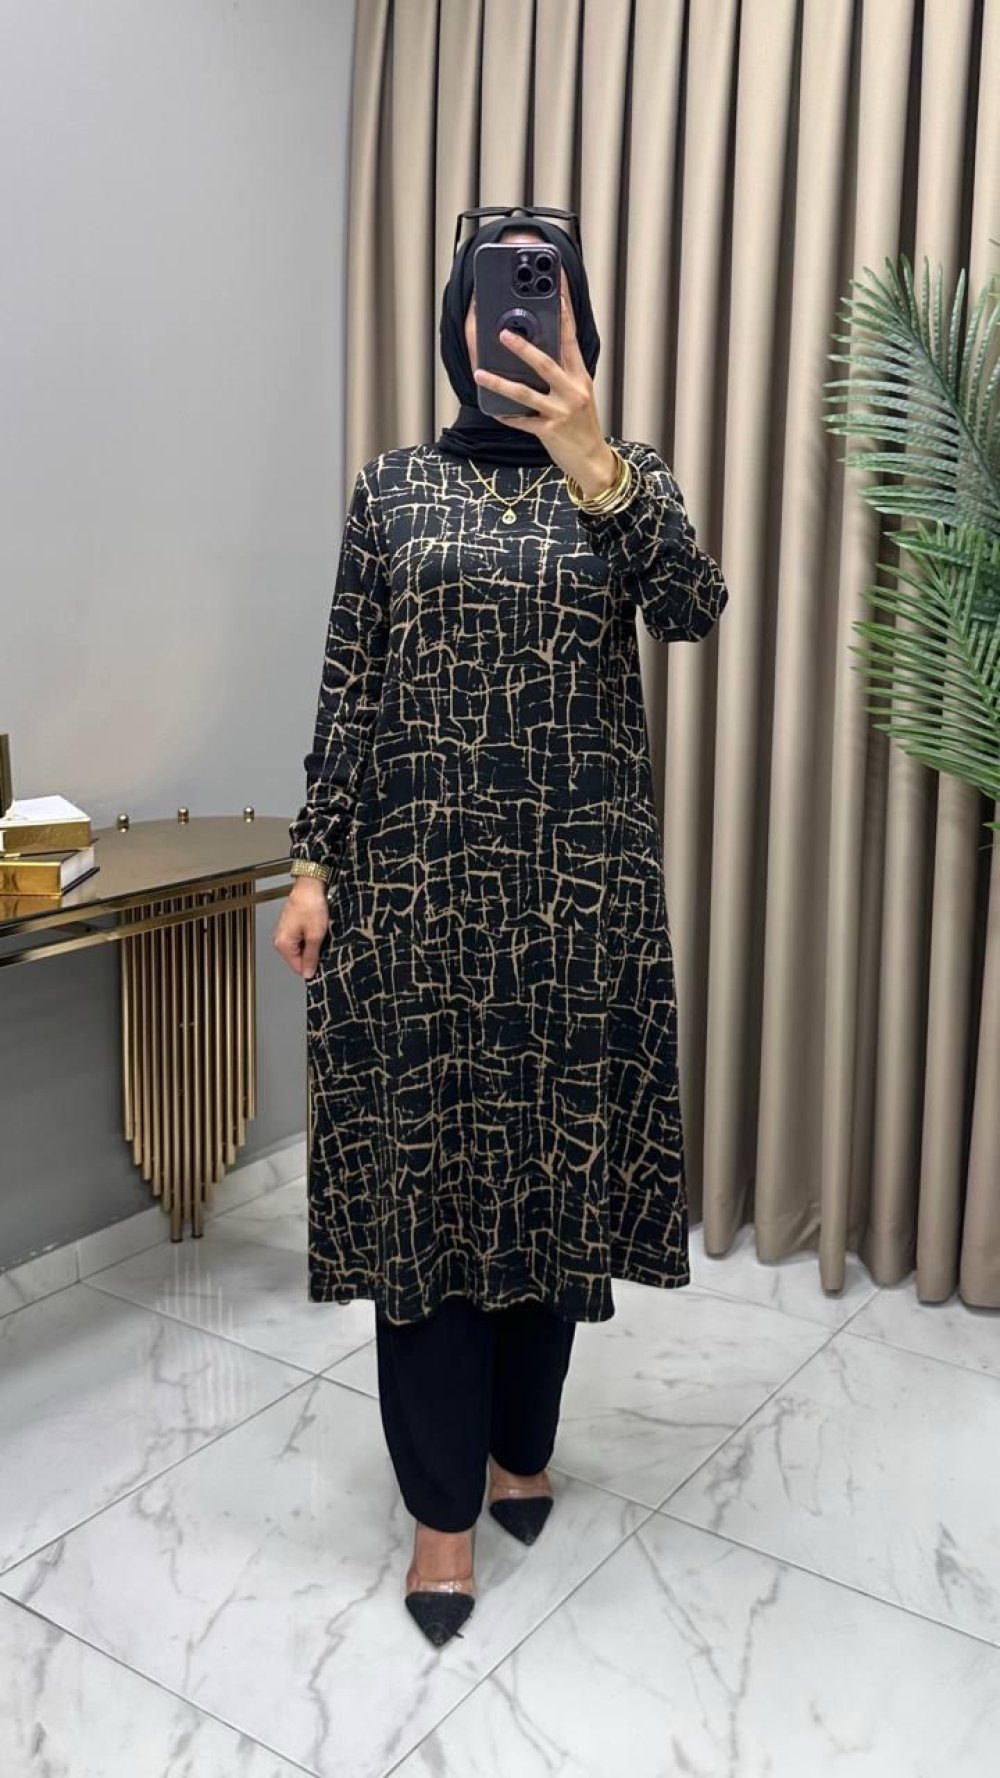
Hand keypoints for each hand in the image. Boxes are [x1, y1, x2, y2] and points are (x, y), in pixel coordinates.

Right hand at [273, 878, 328, 978]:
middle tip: (324, 945)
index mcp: (283, 944)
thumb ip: (311, 957)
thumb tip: (308, 974)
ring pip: (300, 949)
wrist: (310, 885)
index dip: (312, 967)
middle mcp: (280, 940)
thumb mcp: (315, 935)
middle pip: (298, 959)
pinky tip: (317, 930)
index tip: (324, 962)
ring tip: (321, 935)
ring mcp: (284, 933)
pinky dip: (310, 938)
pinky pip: (301, 940)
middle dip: (312, 956)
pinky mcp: (290, 926)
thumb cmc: (311, 906)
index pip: (297, 967)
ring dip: (312, 946)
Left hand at [472, 286, 618, 496]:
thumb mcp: (581, 396)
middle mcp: (572, 392)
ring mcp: (560, 412)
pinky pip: (522, 421)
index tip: (556, 295)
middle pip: (545, 363)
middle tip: (503, 333)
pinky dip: (507, 416)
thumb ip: (564, 375)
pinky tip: (494, 410)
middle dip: (522, 348)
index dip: (564, 317)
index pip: (571, 341)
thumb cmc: (583, 427)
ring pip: (526, 393)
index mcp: (580, 378)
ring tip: (480, 374)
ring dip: (500, 383)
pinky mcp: (549, 432)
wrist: (592, 460)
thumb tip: (538, 355)